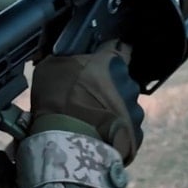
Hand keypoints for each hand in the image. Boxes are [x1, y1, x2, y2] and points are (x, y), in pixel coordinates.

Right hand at [30, 41, 143, 164]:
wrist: (67, 139)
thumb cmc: (58, 98)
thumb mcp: (51, 66)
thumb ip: (67, 59)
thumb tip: (68, 59)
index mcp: (112, 61)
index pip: (121, 48)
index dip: (111, 53)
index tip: (102, 59)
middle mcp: (129, 83)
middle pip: (122, 80)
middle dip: (110, 86)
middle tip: (89, 96)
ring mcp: (135, 110)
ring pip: (126, 105)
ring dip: (113, 109)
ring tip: (93, 120)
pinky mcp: (136, 135)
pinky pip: (126, 128)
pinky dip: (115, 130)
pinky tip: (99, 134)